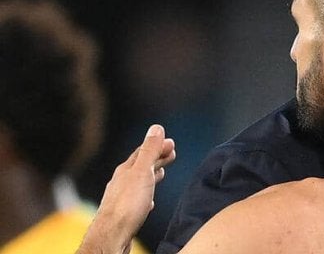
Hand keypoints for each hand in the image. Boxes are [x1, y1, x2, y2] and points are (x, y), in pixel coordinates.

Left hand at [77, 124, 175, 253]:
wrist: (112, 235)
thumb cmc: (126, 205)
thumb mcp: (142, 172)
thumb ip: (149, 150)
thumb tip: (156, 128)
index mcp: (126, 170)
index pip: (143, 152)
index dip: (157, 145)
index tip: (171, 142)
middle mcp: (122, 182)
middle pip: (141, 165)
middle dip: (156, 157)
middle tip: (171, 153)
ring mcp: (122, 198)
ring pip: (139, 181)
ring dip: (151, 175)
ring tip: (161, 172)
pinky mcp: (125, 214)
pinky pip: (137, 199)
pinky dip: (146, 194)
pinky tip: (149, 200)